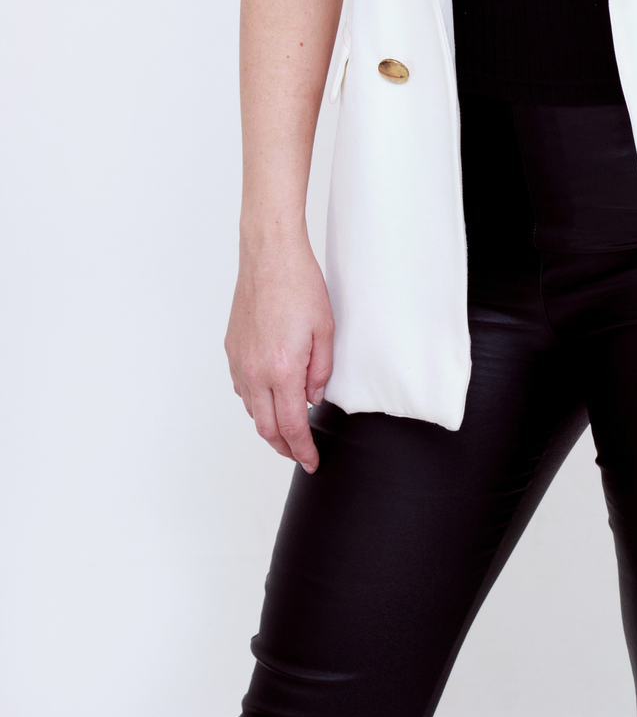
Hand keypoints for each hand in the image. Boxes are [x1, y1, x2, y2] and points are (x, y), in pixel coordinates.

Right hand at [225, 235, 333, 474]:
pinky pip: (242, 388)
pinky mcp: (232, 349)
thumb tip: (314, 397)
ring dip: (270, 425)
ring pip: (251, 410)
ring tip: (289, 428)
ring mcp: (239, 361)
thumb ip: (321, 370)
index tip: (311, 461)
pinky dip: (257, 401)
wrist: (269, 256)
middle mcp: (254, 372)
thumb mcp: (325, 329)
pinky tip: (271, 396)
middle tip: (300, 453)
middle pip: (266, 428)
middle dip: (284, 447)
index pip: (291, 427)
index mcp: (281, 370)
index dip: (302, 450)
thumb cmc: (299, 285)